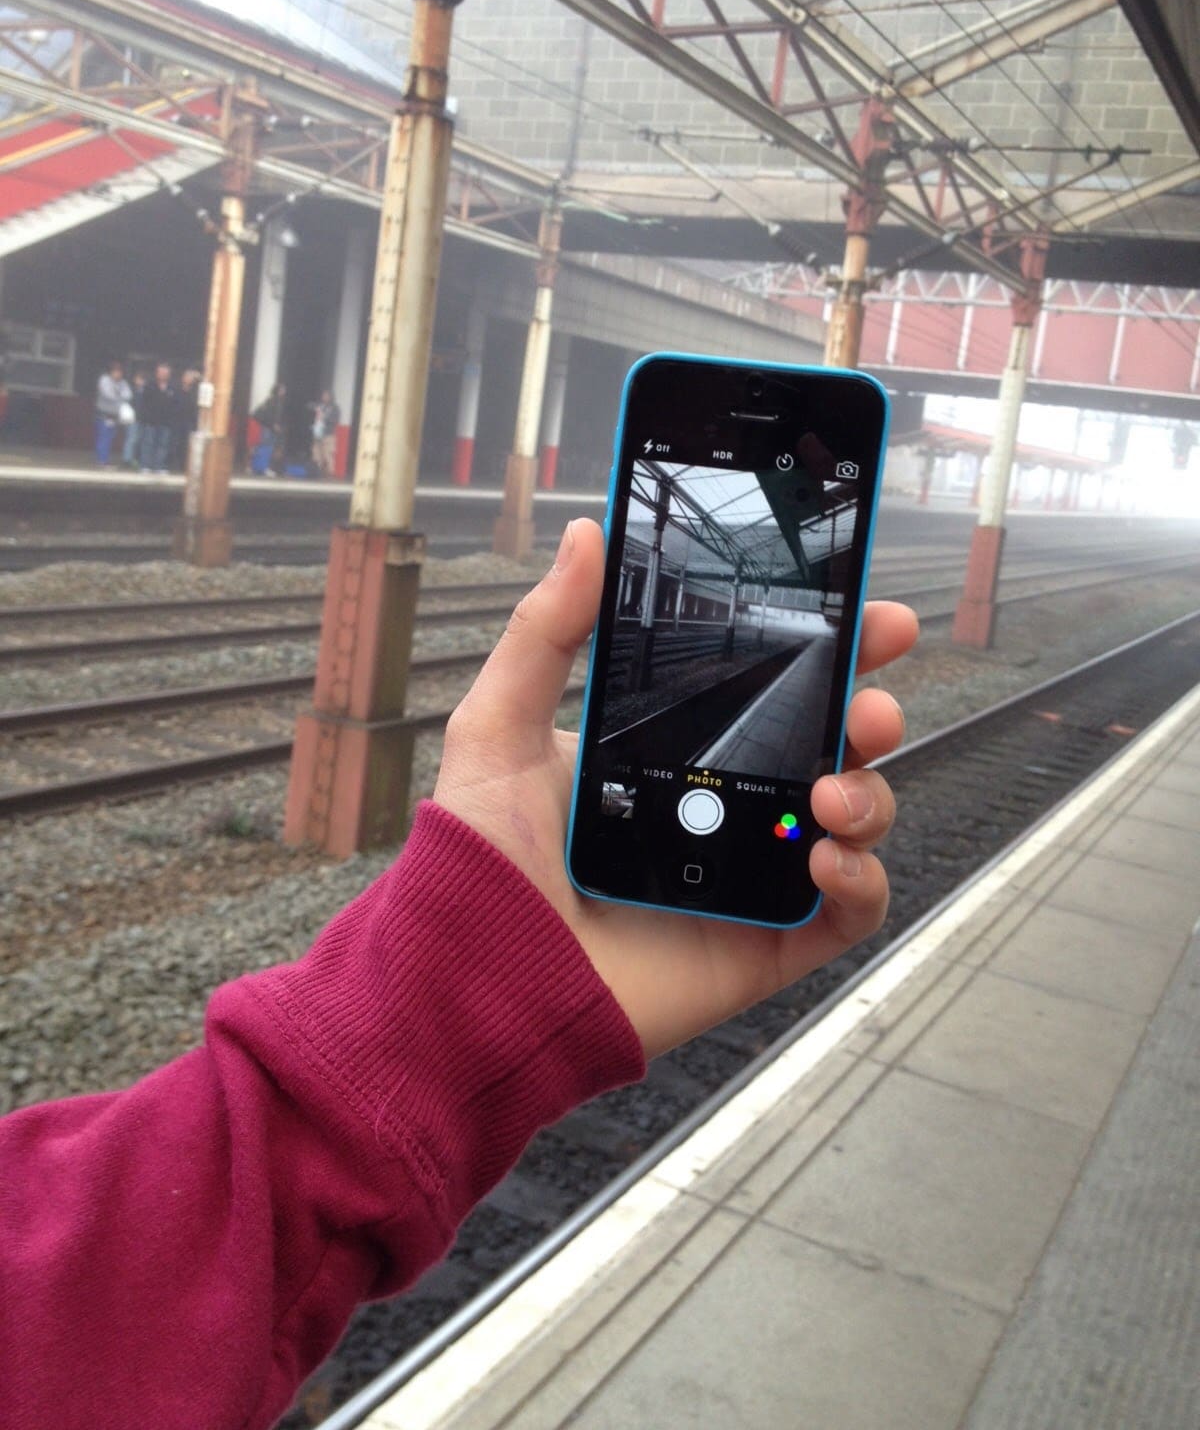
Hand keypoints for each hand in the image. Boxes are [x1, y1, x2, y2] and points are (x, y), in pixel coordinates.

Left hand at [435, 519, 917, 1058]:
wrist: (477, 982)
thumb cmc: (479, 861)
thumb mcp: (500, 728)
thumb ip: (545, 632)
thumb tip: (586, 533)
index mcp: (678, 751)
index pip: (773, 687)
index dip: (831, 648)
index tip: (866, 612)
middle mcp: (726, 807)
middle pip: (831, 746)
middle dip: (870, 711)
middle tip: (869, 701)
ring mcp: (751, 875)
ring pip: (854, 819)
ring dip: (870, 792)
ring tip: (830, 790)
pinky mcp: (766, 942)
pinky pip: (848, 909)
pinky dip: (860, 878)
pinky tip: (824, 857)